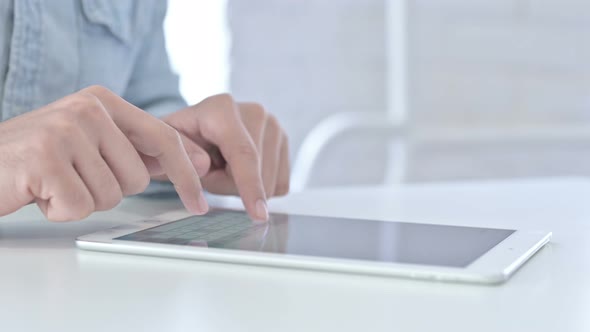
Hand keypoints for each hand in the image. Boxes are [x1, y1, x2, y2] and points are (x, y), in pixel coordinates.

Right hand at [0, 86, 206, 220]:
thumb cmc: (37, 159)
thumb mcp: (91, 144)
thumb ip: (137, 149)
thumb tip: (196, 162)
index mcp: (102, 100)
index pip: (163, 138)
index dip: (186, 173)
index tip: (200, 200)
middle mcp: (87, 109)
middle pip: (138, 178)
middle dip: (109, 190)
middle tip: (74, 177)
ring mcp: (65, 131)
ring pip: (111, 196)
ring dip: (83, 200)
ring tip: (54, 182)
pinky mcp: (45, 159)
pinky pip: (80, 207)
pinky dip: (60, 211)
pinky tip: (39, 193)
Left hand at [163, 94, 289, 221]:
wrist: (194, 131)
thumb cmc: (180, 143)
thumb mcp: (167, 150)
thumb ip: (183, 158)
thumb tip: (205, 165)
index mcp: (222, 109)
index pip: (243, 153)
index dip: (251, 186)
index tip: (258, 215)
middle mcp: (254, 111)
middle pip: (258, 172)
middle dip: (231, 186)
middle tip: (210, 172)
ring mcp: (273, 125)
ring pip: (271, 182)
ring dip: (244, 188)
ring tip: (224, 168)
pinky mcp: (283, 141)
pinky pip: (280, 184)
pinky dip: (260, 187)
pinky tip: (241, 170)